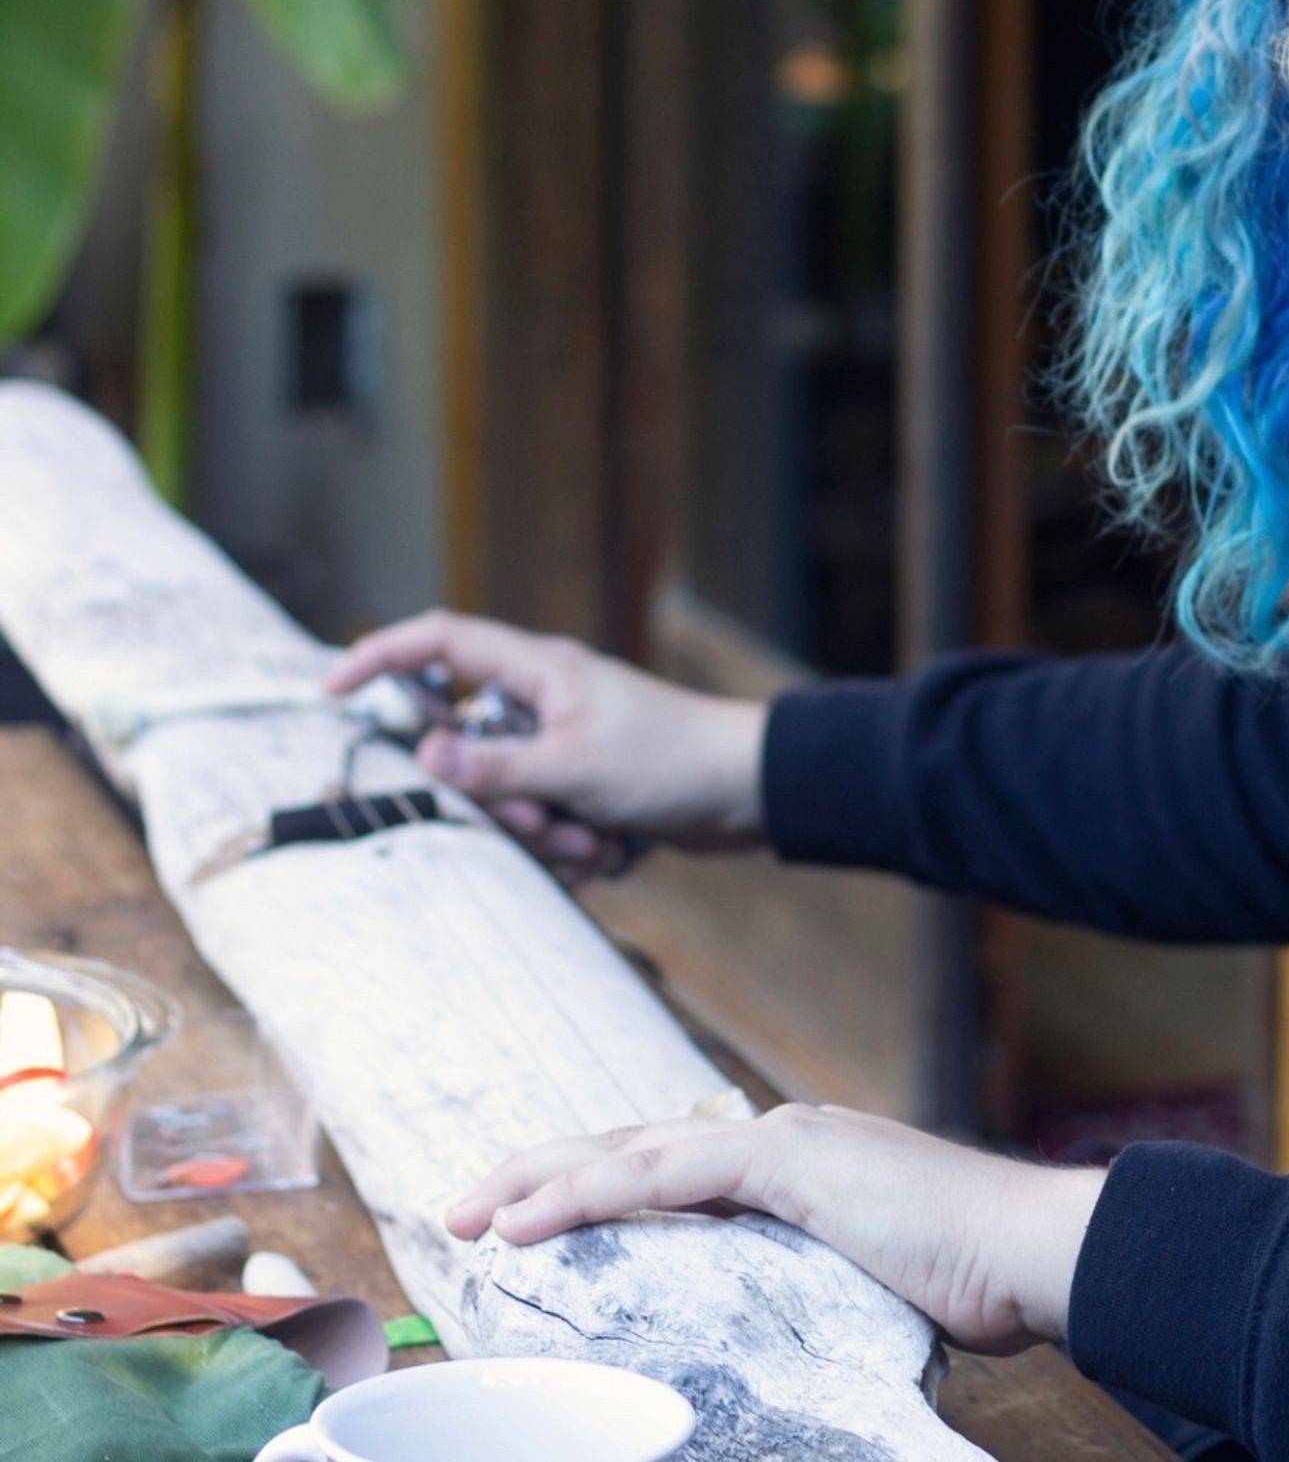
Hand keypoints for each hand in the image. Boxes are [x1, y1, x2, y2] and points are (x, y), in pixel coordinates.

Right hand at [324, 611, 768, 880]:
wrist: (751, 793)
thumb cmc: (670, 762)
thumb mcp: (571, 769)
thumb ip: (493, 768)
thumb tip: (423, 757)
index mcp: (540, 672)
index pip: (442, 642)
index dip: (382, 656)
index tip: (335, 691)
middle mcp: (547, 702)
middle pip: (469, 749)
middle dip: (502, 803)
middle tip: (549, 820)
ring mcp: (567, 745)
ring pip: (511, 798)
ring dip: (548, 833)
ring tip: (599, 837)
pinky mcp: (588, 788)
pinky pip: (549, 823)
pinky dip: (575, 845)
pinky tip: (617, 848)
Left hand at [445, 1103, 1105, 1354]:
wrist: (1030, 1248)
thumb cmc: (970, 1276)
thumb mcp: (868, 1277)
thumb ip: (813, 1274)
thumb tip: (773, 1316)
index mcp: (795, 1162)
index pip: (672, 1164)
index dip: (595, 1181)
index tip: (529, 1214)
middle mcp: (779, 1137)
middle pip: (634, 1143)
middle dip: (544, 1169)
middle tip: (465, 1203)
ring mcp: (784, 1142)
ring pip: (635, 1149)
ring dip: (544, 1179)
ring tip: (471, 1209)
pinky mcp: (790, 1161)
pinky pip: (666, 1174)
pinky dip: (590, 1193)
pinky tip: (531, 1220)